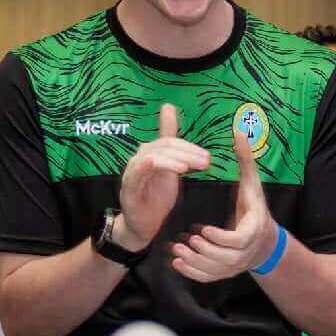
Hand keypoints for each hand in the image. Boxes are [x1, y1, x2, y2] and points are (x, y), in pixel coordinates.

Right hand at [118, 102, 210, 248]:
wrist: (142, 227)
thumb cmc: (156, 198)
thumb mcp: (171, 170)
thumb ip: (175, 146)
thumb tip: (170, 109)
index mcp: (151, 154)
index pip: (170, 141)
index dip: (189, 147)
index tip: (207, 156)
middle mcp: (140, 160)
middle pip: (163, 146)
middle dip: (186, 152)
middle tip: (205, 162)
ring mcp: (132, 172)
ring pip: (152, 156)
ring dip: (173, 159)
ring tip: (189, 167)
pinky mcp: (128, 187)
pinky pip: (137, 171)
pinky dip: (147, 164)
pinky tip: (160, 164)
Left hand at [171, 122, 276, 282]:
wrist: (264, 239)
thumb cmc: (254, 206)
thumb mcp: (251, 182)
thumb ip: (244, 158)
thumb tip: (238, 130)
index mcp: (253, 229)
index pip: (238, 240)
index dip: (220, 238)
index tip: (203, 230)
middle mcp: (245, 252)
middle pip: (224, 258)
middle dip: (203, 252)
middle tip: (184, 241)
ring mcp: (235, 265)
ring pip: (214, 270)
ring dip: (194, 262)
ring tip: (176, 249)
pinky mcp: (226, 272)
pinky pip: (208, 277)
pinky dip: (192, 273)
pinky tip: (177, 262)